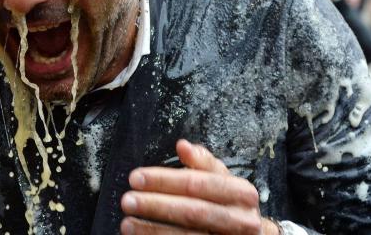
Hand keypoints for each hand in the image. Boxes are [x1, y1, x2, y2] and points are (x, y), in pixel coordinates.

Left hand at [121, 139, 279, 234]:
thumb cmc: (231, 203)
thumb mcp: (223, 179)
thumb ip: (202, 163)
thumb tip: (182, 145)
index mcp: (241, 193)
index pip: (199, 183)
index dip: (165, 180)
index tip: (136, 177)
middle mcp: (242, 220)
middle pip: (194, 212)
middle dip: (157, 206)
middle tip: (127, 200)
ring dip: (154, 230)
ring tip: (127, 224)